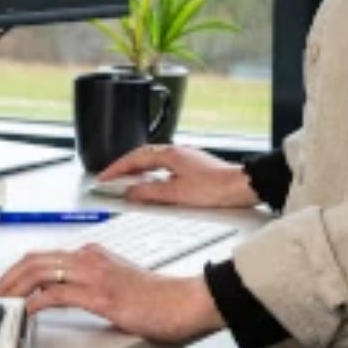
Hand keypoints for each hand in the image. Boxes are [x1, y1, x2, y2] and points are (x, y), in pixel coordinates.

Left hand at [0, 244, 224, 341]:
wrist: (181, 301)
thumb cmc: (155, 297)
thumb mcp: (116, 282)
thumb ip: (91, 282)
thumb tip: (64, 294)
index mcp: (92, 254)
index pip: (45, 256)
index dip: (19, 270)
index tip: (6, 286)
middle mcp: (90, 258)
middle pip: (35, 259)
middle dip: (8, 277)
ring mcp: (93, 275)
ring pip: (39, 271)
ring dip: (14, 287)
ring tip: (2, 302)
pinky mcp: (99, 295)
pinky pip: (56, 294)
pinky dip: (34, 303)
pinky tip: (26, 312)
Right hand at [98, 144, 259, 208]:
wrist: (243, 186)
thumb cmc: (216, 187)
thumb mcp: (177, 194)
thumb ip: (150, 193)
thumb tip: (131, 193)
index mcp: (170, 154)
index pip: (135, 158)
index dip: (117, 168)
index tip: (104, 178)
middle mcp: (177, 153)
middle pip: (143, 158)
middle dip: (125, 169)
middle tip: (110, 182)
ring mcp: (186, 160)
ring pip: (154, 164)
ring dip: (139, 174)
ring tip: (127, 187)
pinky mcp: (193, 169)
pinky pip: (165, 170)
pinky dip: (153, 178)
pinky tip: (152, 189)